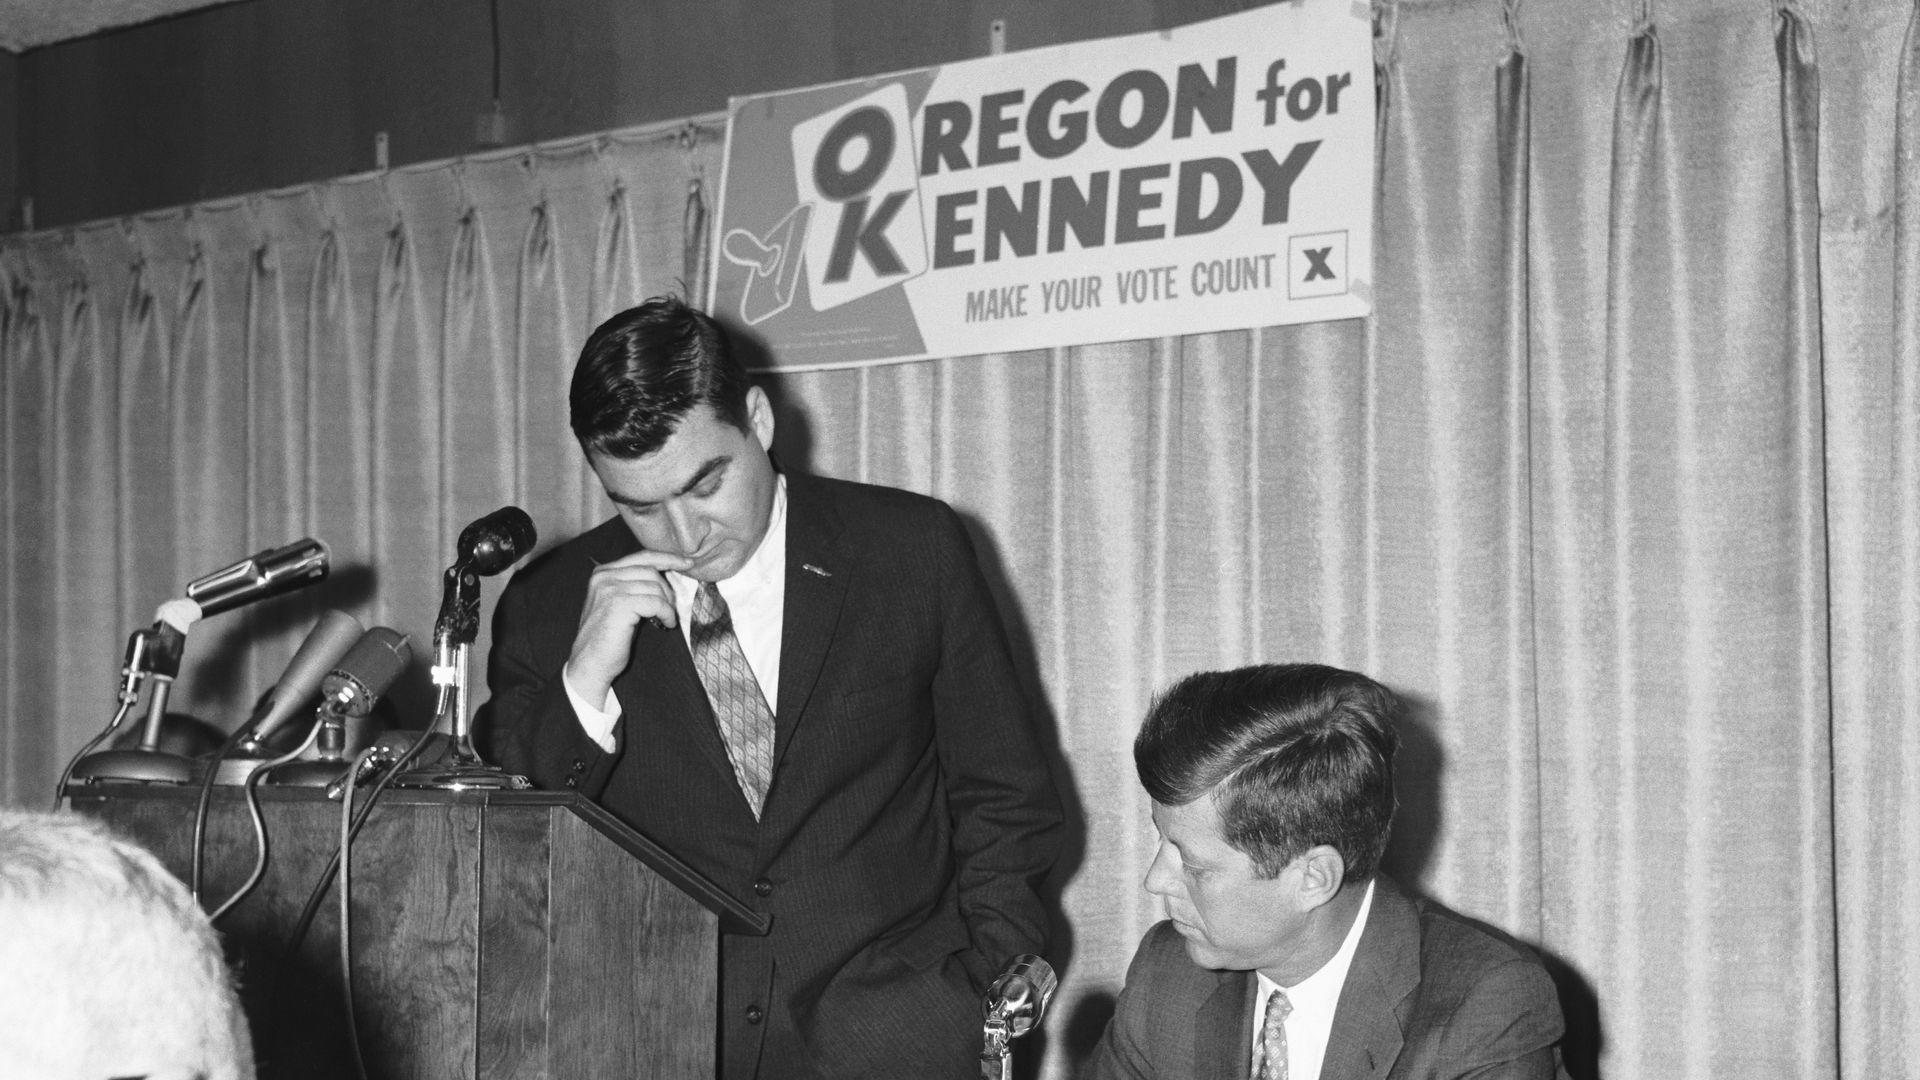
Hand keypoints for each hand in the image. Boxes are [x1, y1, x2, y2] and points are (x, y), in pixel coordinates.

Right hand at [566, 550, 691, 700]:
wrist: (590, 664)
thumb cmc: (608, 638)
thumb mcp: (619, 604)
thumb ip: (634, 586)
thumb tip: (665, 577)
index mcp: (602, 573)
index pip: (642, 556)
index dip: (668, 558)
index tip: (688, 563)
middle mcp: (604, 577)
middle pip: (651, 570)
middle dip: (667, 590)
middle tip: (669, 609)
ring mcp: (610, 589)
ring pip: (655, 587)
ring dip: (667, 605)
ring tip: (665, 620)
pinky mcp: (619, 604)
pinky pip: (656, 603)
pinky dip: (666, 614)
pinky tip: (665, 625)